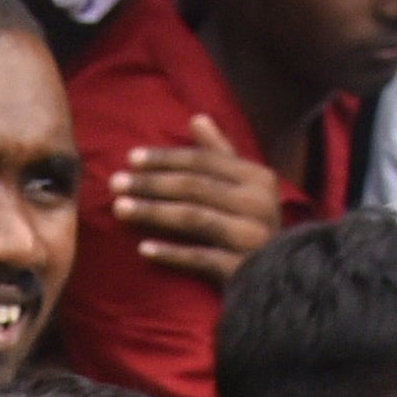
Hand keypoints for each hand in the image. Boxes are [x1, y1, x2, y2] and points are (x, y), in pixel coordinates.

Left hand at [110, 118, 284, 281]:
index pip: (203, 161)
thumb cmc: (254, 227)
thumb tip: (197, 118)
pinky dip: (170, 253)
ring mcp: (252, 236)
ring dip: (152, 211)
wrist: (282, 279)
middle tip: (115, 183)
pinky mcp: (242, 268)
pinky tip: (143, 249)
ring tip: (118, 209)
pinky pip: (200, 257)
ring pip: (193, 217)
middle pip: (194, 186)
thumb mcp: (245, 187)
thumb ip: (220, 154)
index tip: (130, 158)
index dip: (166, 158)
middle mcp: (259, 203)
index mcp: (257, 177)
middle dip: (151, 183)